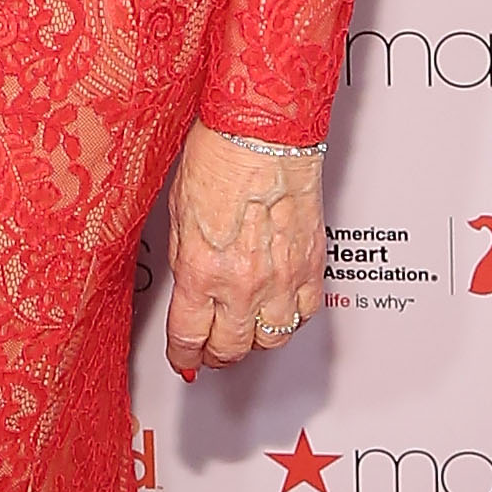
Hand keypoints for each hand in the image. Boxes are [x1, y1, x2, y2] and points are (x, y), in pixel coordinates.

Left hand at [164, 123, 322, 378]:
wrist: (266, 132)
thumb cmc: (219, 156)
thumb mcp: (179, 215)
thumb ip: (184, 262)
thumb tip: (188, 293)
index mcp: (201, 269)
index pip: (189, 337)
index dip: (184, 357)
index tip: (183, 360)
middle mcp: (243, 281)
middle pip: (230, 348)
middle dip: (215, 356)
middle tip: (209, 352)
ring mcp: (282, 277)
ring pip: (271, 339)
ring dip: (253, 341)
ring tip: (243, 332)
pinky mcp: (312, 266)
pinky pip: (305, 313)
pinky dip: (290, 319)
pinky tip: (277, 310)